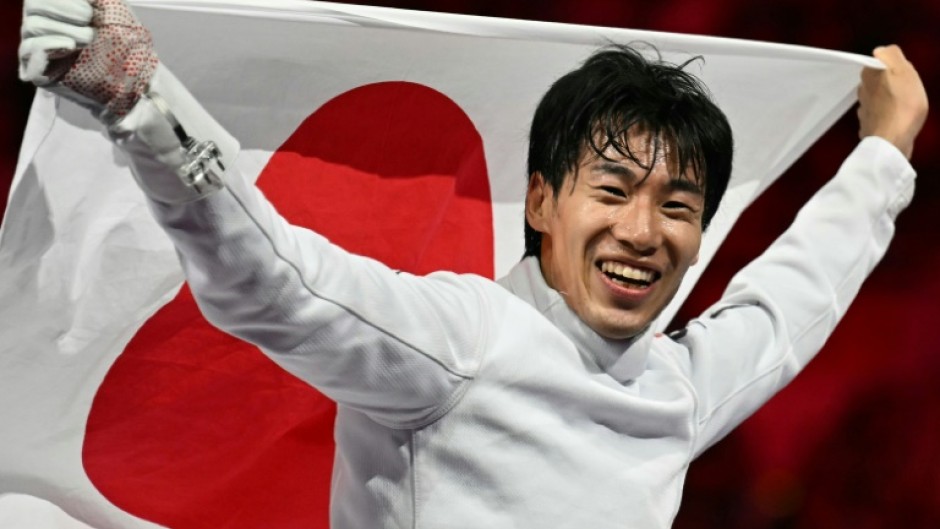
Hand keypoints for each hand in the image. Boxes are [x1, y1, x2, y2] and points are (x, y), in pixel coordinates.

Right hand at [20, 0, 158, 119]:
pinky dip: (47, 45)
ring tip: (88, 40)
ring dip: (65, 29)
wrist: (134, 74)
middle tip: (90, 27)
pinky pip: (29, 52)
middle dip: (64, 12)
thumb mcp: (109, 6)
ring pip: (32, 27)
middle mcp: (40, 26)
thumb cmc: (123, 38)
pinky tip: (69, 46)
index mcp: (53, 8)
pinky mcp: (40, 72)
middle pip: (33, 8)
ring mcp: (38, 49)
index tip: (89, 11)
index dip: (61, 1)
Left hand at [858, 45, 928, 159]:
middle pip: (879, 81)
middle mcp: (862, 91)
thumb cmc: (902, 103)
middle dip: (892, 84)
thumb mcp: (903, 70)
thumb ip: (891, 55)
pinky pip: (880, 116)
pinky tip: (897, 120)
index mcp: (868, 75)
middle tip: (908, 90)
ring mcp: (863, 110)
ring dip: (889, 101)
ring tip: (904, 106)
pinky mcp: (868, 126)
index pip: (880, 63)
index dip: (895, 68)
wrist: (892, 140)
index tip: (906, 76)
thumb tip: (880, 51)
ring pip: (878, 99)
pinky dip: (887, 116)